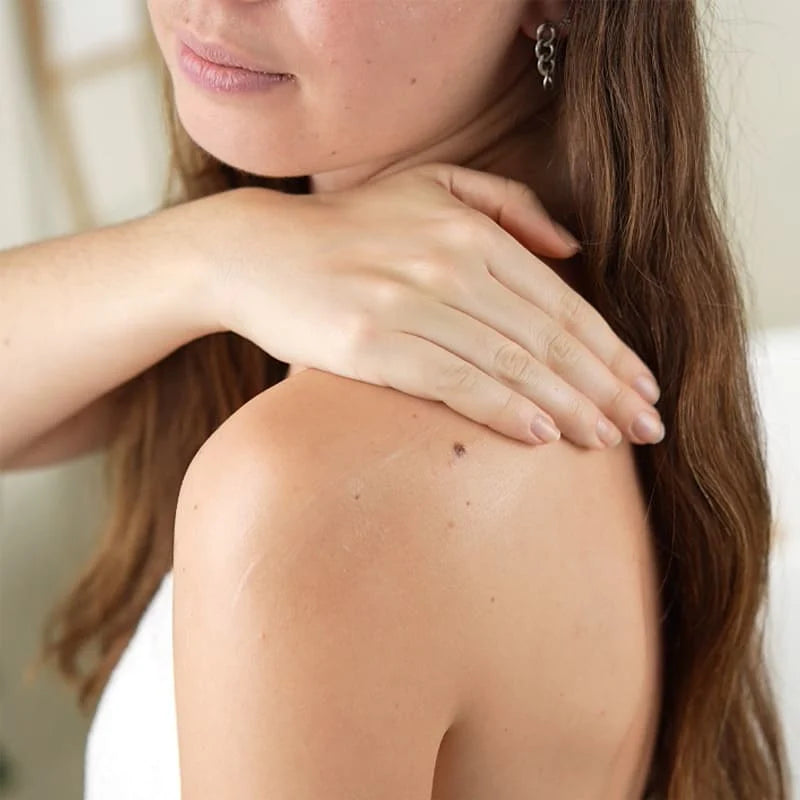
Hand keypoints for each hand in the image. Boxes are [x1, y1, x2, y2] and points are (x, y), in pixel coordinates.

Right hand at [189, 162, 663, 448]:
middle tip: (647, 428)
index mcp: (470, 230)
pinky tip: (541, 436)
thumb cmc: (348, 231)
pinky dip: (503, 409)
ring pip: (510, 363)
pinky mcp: (372, 345)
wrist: (256, 253)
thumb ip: (508, 204)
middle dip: (605, 387)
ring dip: (568, 406)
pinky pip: (455, 381)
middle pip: (547, 336)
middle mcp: (447, 262)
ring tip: (608, 441)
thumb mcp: (429, 188)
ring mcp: (408, 303)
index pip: (560, 301)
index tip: (643, 386)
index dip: (610, 348)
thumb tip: (571, 245)